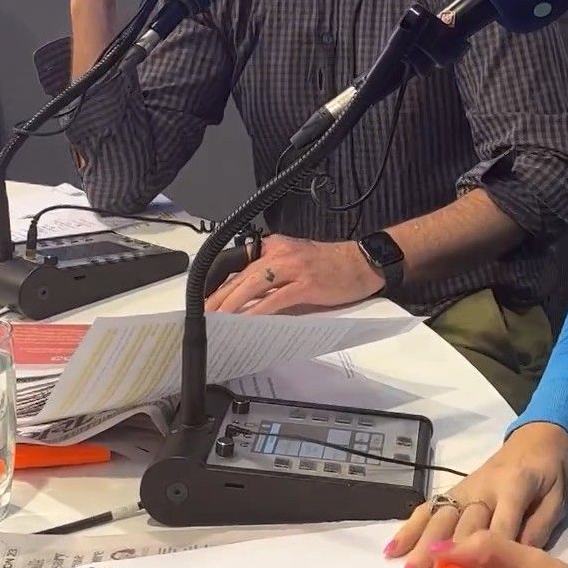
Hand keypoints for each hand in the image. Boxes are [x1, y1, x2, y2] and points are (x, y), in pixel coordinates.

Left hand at [204, 235, 384, 314]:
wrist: (364, 262)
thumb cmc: (332, 264)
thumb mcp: (297, 258)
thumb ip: (274, 272)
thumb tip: (248, 295)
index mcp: (276, 246)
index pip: (240, 264)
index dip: (222, 284)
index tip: (207, 300)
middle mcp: (280, 253)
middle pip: (242, 275)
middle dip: (219, 296)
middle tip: (202, 313)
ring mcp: (293, 268)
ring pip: (253, 285)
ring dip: (232, 304)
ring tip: (217, 319)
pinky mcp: (306, 285)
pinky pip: (275, 299)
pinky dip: (258, 311)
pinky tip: (247, 322)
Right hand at [386, 423, 567, 567]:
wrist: (535, 439)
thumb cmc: (549, 476)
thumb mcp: (555, 500)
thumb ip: (537, 529)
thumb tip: (514, 562)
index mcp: (515, 487)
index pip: (500, 526)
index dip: (490, 558)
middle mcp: (484, 487)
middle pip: (462, 524)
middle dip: (448, 559)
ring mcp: (465, 487)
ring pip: (440, 518)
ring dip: (421, 548)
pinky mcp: (454, 489)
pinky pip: (429, 508)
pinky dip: (409, 528)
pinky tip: (393, 550)